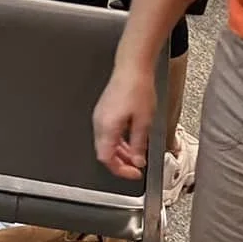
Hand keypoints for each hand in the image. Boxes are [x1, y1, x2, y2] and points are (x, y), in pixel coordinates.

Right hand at [92, 65, 157, 180]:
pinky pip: (108, 133)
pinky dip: (119, 142)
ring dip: (121, 152)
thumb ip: (138, 145)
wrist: (132, 68)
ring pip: (106, 143)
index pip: (106, 158)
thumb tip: (137, 160)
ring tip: (137, 155)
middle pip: (104, 152)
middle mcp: (99, 123)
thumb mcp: (143, 121)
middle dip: (121, 163)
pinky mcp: (104, 111)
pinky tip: (131, 141)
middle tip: (136, 167)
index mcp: (107, 127)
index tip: (134, 173)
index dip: (120, 170)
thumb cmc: (137, 89)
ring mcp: (100, 116)